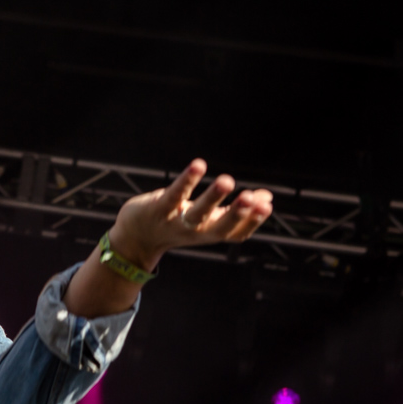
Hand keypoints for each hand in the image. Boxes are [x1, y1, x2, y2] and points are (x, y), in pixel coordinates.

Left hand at [109, 159, 272, 270]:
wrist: (135, 238)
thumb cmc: (177, 224)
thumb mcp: (208, 220)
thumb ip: (235, 211)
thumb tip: (267, 197)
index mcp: (211, 232)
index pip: (236, 232)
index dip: (252, 220)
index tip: (267, 205)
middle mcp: (196, 231)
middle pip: (219, 227)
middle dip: (237, 213)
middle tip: (252, 198)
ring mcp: (176, 221)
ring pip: (197, 212)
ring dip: (213, 197)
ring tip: (227, 181)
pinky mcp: (159, 209)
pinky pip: (174, 195)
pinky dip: (186, 181)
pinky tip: (198, 166)